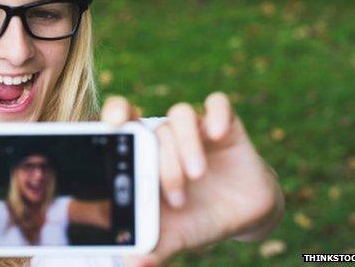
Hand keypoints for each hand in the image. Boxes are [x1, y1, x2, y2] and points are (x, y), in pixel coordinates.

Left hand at [100, 93, 283, 265]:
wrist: (241, 215)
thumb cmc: (197, 220)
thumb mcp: (174, 237)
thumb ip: (152, 248)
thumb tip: (133, 265)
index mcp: (145, 155)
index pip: (123, 120)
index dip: (116, 114)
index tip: (113, 124)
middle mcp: (166, 137)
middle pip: (152, 128)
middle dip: (161, 161)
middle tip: (175, 197)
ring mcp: (196, 129)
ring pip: (180, 116)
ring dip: (186, 146)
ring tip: (196, 177)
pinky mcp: (226, 125)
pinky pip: (218, 103)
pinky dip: (217, 114)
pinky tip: (218, 134)